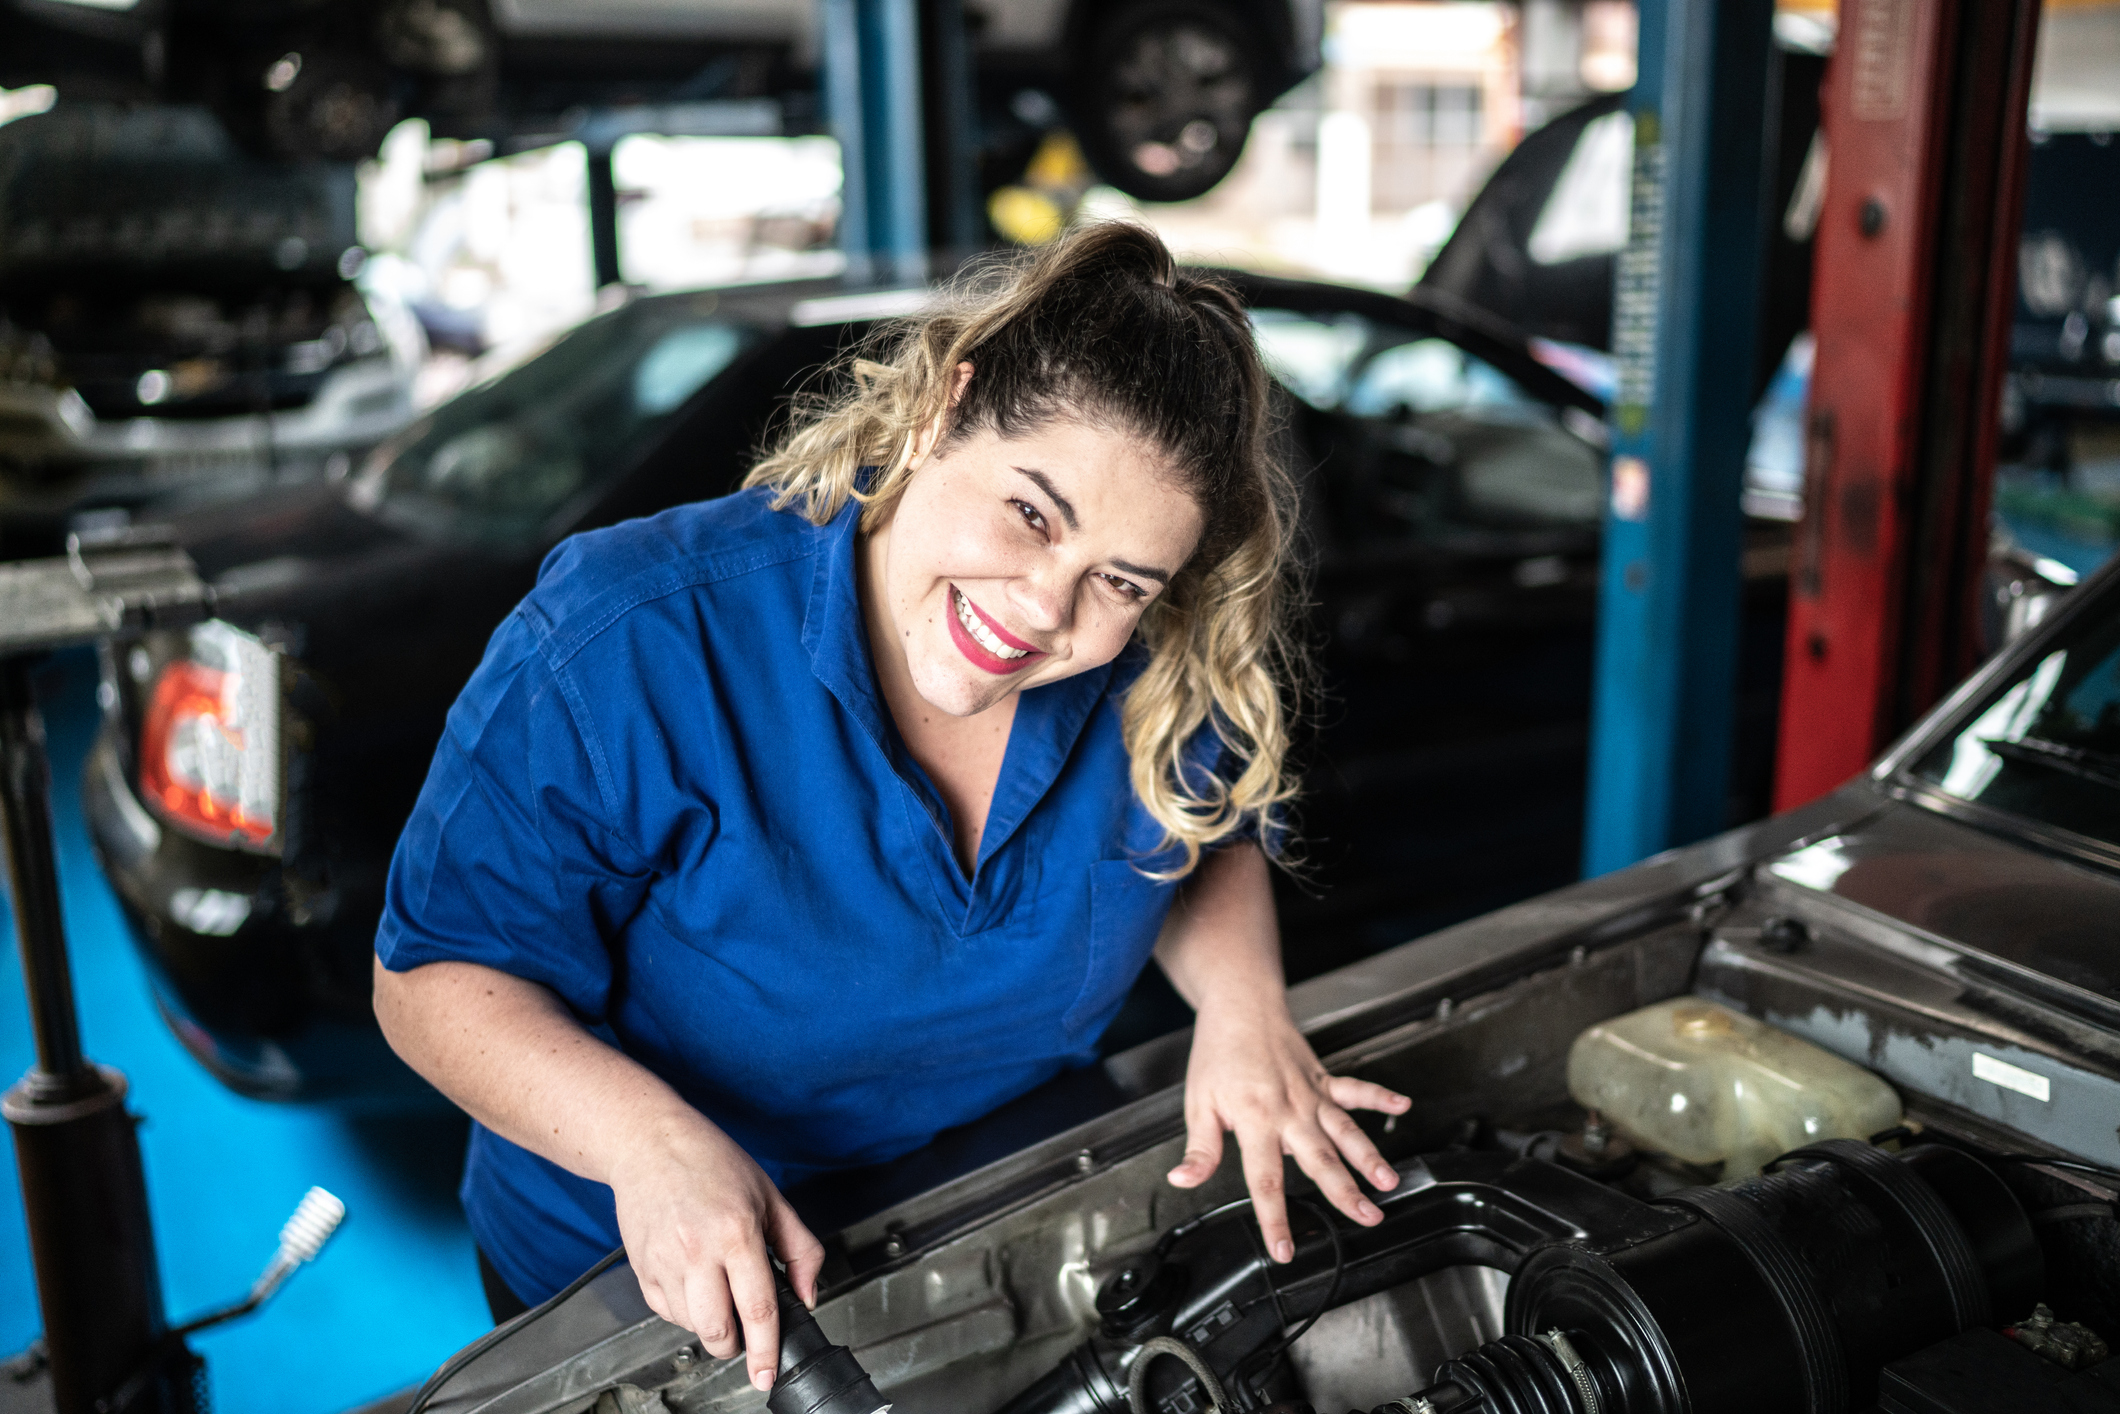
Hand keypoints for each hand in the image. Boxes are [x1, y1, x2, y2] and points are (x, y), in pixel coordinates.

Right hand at [608, 1111, 825, 1390]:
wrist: (649, 1142)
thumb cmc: (710, 1161)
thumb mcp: (770, 1196)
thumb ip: (799, 1248)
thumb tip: (808, 1293)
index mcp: (736, 1232)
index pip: (757, 1309)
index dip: (766, 1350)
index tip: (767, 1374)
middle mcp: (697, 1250)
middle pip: (718, 1331)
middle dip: (736, 1346)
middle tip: (746, 1332)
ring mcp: (664, 1261)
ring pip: (690, 1327)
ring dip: (710, 1326)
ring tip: (720, 1294)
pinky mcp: (641, 1267)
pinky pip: (665, 1312)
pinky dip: (684, 1311)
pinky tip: (695, 1283)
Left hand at [1166, 993, 1410, 1261]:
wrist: (1239, 1005)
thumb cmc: (1218, 1052)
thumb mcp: (1198, 1103)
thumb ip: (1200, 1148)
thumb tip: (1184, 1181)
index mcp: (1255, 1119)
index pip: (1265, 1179)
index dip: (1274, 1218)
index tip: (1284, 1250)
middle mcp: (1289, 1109)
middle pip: (1320, 1158)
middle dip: (1345, 1191)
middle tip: (1367, 1217)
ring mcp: (1311, 1093)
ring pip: (1345, 1129)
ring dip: (1369, 1156)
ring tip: (1388, 1181)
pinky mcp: (1323, 1078)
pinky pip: (1355, 1088)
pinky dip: (1380, 1095)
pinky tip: (1403, 1105)